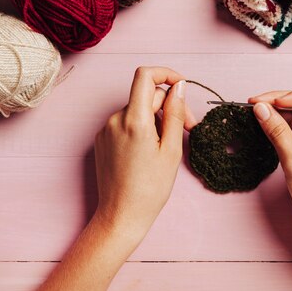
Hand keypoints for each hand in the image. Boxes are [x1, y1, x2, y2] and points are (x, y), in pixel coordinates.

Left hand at [94, 66, 194, 236]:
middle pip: (147, 96)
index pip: (145, 76)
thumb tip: (178, 87)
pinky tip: (151, 149)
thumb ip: (175, 113)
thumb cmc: (150, 189)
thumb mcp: (171, 150)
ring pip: (138, 109)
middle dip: (170, 105)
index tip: (181, 86)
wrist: (121, 216)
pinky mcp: (102, 139)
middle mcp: (115, 120)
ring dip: (157, 118)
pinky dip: (142, 127)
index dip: (166, 74)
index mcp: (134, 120)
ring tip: (169, 144)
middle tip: (188, 127)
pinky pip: (126, 122)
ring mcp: (106, 129)